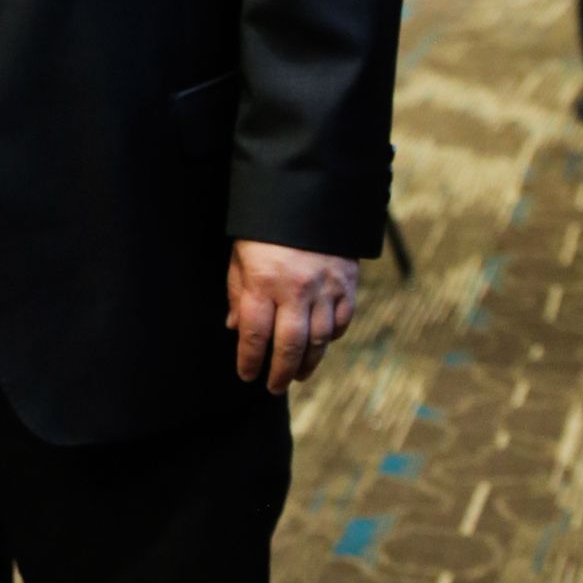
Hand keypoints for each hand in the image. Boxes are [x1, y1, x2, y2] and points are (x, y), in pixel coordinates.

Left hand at [227, 241, 358, 394]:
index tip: (246, 374)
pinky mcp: (347, 283)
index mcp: (263, 281)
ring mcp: (326, 288)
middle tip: (273, 387)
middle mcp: (296, 289)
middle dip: (280, 372)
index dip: (250, 360)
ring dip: (308, 363)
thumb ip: (237, 293)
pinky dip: (331, 337)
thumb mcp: (240, 255)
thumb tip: (234, 328)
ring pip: (319, 339)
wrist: (310, 195)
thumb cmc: (266, 228)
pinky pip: (342, 321)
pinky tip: (320, 345)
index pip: (254, 335)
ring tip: (296, 374)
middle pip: (290, 345)